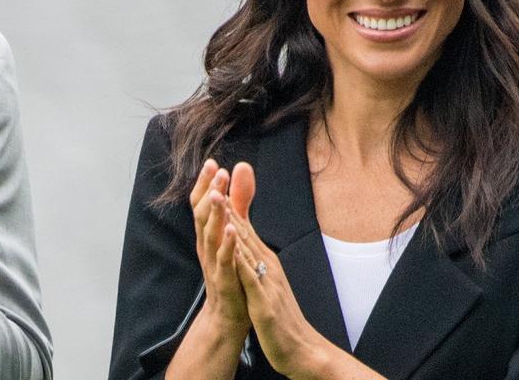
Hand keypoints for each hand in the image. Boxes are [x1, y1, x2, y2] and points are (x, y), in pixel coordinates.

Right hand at [164, 160, 256, 379]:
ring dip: (213, 214)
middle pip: (201, 215)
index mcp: (208, 235)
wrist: (228, 316)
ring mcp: (213, 263)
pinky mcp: (225, 279)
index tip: (212, 163)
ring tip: (218, 195)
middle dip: (208, 191)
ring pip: (209, 235)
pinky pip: (224, 260)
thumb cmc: (232, 273)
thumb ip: (238, 203)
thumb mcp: (233, 233)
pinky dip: (227, 244)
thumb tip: (240, 170)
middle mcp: (206, 246)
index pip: (201, 205)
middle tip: (215, 170)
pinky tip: (233, 229)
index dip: (205, 184)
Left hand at [226, 162, 360, 379]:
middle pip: (244, 227)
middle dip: (229, 198)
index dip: (229, 199)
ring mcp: (266, 282)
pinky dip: (241, 259)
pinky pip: (251, 278)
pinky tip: (231, 246)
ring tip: (218, 195)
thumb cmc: (280, 314)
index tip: (217, 173)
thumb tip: (246, 238)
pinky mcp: (264, 302)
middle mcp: (267, 265)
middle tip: (217, 170)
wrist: (301, 349)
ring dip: (232, 220)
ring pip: (246, 246)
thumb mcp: (265, 281)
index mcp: (264, 260)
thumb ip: (255, 258)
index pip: (243, 225)